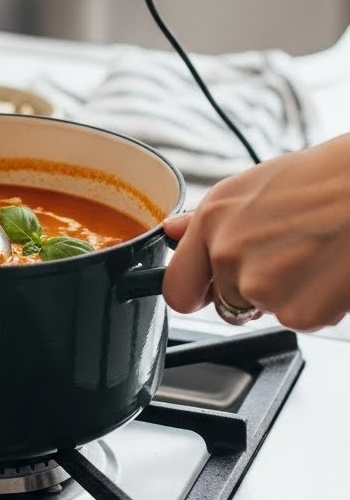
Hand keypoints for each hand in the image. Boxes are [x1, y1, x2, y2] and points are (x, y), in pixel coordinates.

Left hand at [162, 134, 349, 331]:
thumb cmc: (321, 180)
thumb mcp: (252, 187)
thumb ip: (205, 219)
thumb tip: (172, 231)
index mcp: (212, 222)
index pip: (176, 288)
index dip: (194, 293)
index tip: (204, 292)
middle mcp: (228, 256)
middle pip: (226, 303)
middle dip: (249, 290)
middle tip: (283, 256)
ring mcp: (261, 288)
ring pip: (264, 310)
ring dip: (284, 294)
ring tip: (310, 253)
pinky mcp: (297, 313)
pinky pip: (298, 320)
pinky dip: (313, 303)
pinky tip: (326, 269)